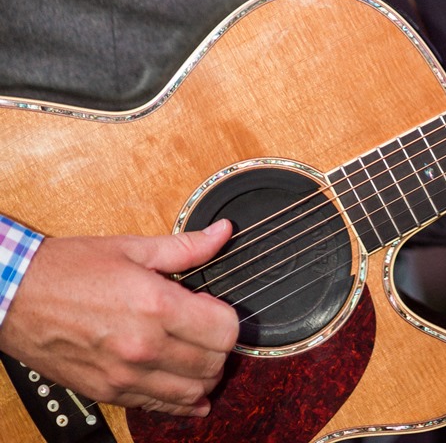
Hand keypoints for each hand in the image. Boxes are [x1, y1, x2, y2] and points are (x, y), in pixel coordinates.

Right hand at [0, 220, 239, 416]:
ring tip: (199, 356)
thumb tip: (221, 233)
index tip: (218, 308)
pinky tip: (189, 393)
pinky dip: (181, 403)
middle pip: (214, 364)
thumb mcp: (132, 247)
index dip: (229, 319)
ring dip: (205, 377)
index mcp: (155, 306)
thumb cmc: (69, 269)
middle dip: (221, 348)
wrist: (18, 297)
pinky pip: (158, 408)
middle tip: (210, 330)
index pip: (224, 330)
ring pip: (192, 394)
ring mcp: (125, 376)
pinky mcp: (109, 393)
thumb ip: (185, 247)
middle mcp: (144, 347)